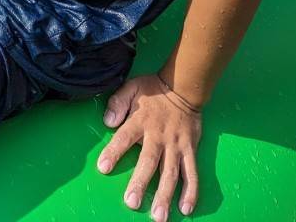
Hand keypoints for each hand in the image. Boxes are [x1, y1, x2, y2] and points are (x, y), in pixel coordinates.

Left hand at [96, 75, 201, 220]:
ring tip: (159, 216)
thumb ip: (118, 102)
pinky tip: (185, 209)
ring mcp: (176, 146)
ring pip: (171, 173)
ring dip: (165, 195)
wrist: (183, 88)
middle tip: (132, 203)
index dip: (114, 152)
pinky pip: (192, 174)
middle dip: (141, 183)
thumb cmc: (153, 90)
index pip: (124, 137)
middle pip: (149, 161)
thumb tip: (107, 121)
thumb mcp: (131, 88)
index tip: (103, 168)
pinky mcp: (190, 151)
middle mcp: (159, 136)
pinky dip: (190, 192)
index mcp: (141, 120)